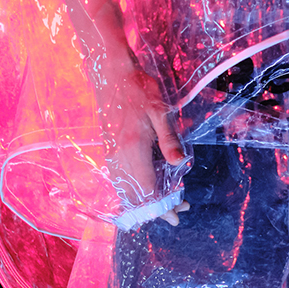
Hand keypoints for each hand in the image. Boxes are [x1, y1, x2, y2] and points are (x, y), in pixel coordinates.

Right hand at [109, 61, 187, 223]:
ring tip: (166, 201)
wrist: (110, 72)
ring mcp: (111, 153)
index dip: (162, 207)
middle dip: (157, 208)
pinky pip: (119, 178)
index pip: (148, 190)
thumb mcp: (159, 111)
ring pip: (125, 189)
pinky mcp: (108, 148)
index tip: (177, 215)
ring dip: (145, 200)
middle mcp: (119, 156)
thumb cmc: (138, 87)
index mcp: (133, 149)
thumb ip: (169, 140)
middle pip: (136, 195)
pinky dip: (133, 189)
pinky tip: (146, 187)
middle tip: (178, 209)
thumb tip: (180, 164)